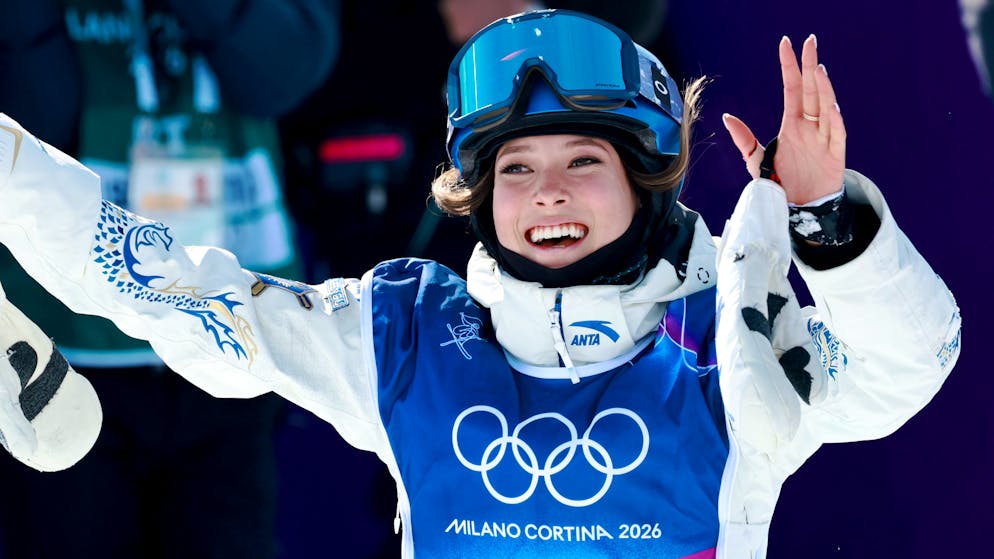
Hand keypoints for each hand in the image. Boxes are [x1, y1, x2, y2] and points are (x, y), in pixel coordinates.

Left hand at [722, 35, 845, 204]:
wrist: (799, 209)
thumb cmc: (781, 183)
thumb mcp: (756, 161)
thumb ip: (744, 140)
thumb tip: (727, 117)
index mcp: (792, 124)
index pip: (792, 88)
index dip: (789, 67)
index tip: (786, 44)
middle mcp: (809, 127)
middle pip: (811, 91)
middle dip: (810, 67)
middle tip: (809, 43)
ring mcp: (823, 139)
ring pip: (825, 108)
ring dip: (823, 89)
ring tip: (818, 70)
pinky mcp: (835, 156)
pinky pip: (836, 135)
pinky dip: (835, 121)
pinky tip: (832, 106)